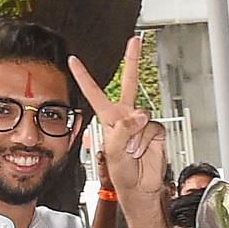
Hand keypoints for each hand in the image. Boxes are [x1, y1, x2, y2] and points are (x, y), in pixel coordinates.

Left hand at [69, 38, 165, 197]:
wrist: (139, 187)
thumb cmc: (121, 172)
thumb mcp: (113, 151)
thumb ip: (124, 131)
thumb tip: (141, 115)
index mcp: (109, 118)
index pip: (95, 92)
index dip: (83, 76)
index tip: (72, 60)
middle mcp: (125, 116)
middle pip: (130, 83)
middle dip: (133, 60)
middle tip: (135, 40)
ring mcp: (141, 122)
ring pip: (141, 118)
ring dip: (135, 139)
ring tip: (131, 153)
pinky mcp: (156, 130)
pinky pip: (153, 128)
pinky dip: (146, 142)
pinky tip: (142, 151)